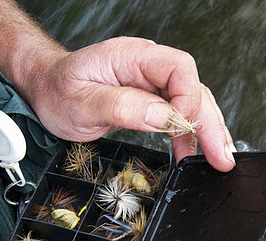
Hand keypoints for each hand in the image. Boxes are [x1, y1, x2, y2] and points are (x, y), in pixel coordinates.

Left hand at [23, 37, 236, 171]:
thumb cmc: (57, 91)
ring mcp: (150, 83)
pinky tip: (194, 154)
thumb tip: (164, 117)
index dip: (187, 99)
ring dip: (207, 131)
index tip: (179, 129)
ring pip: (191, 103)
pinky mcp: (149, 100)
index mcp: (130, 56)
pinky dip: (189, 135)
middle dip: (209, 123)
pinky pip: (177, 115)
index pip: (178, 69)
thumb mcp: (82, 103)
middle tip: (220, 156)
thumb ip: (122, 107)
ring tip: (218, 159)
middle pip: (192, 89)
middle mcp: (146, 66)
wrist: (45, 91)